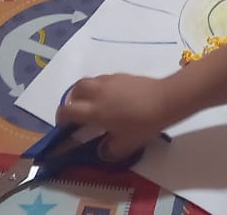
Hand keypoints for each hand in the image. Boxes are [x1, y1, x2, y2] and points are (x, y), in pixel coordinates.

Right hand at [57, 73, 178, 158]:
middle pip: (74, 91)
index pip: (67, 111)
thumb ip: (111, 149)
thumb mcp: (127, 144)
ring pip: (88, 82)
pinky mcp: (121, 75)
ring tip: (94, 104)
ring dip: (84, 92)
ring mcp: (109, 81)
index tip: (64, 127)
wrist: (165, 100)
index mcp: (94, 111)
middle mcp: (97, 92)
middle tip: (78, 113)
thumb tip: (103, 150)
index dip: (61, 119)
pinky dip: (100, 87)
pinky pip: (103, 80)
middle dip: (71, 101)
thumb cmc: (143, 123)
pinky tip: (112, 97)